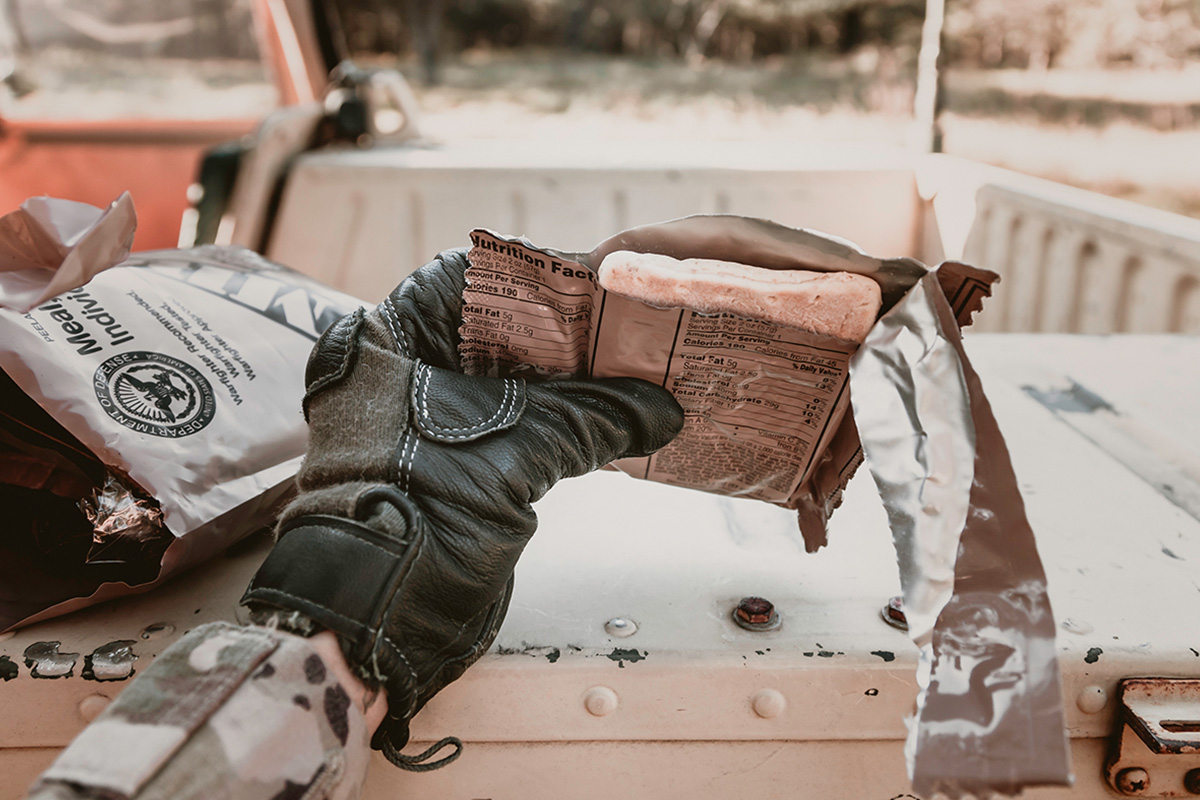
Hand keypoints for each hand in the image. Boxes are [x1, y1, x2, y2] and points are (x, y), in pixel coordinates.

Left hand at [243, 249, 682, 768]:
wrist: (381, 613)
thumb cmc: (423, 511)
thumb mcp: (519, 450)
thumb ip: (594, 418)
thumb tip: (661, 408)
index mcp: (387, 341)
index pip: (466, 278)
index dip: (533, 275)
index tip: (594, 279)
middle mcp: (399, 372)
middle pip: (492, 331)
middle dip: (561, 332)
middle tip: (625, 326)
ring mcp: (421, 421)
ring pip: (504, 383)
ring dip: (565, 382)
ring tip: (629, 371)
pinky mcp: (447, 466)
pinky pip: (509, 427)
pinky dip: (555, 423)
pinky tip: (606, 419)